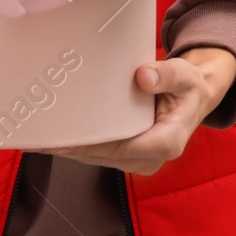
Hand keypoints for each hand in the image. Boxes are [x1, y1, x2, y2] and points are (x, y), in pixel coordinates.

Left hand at [35, 47, 235, 174]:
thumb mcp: (184, 75)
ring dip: (71, 150)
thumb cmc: (189, 85)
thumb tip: (142, 76)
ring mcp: (140, 160)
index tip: (61, 138)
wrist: (196, 96)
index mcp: (167, 142)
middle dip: (71, 148)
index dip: (88, 144)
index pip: (119, 147)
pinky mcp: (129, 156)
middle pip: (103, 156)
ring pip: (98, 158)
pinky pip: (101, 154)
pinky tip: (57, 139)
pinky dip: (80, 147)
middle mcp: (152, 159)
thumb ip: (166, 75)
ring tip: (40, 138)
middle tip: (39, 137)